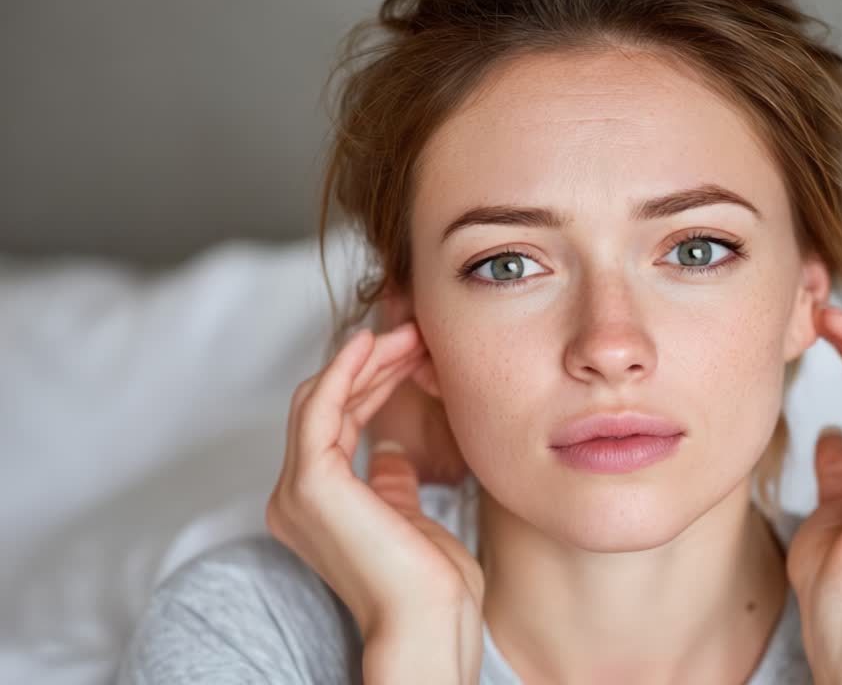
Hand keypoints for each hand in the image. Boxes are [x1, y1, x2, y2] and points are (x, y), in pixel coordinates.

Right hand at [265, 323, 483, 641]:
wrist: (430, 624)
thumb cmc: (432, 587)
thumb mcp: (411, 520)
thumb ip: (392, 486)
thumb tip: (390, 454)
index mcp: (316, 506)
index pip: (336, 423)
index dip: (373, 383)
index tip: (414, 354)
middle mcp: (295, 496)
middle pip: (326, 405)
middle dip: (372, 364)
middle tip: (415, 332)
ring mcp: (298, 489)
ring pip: (323, 399)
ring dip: (366, 360)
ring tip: (409, 332)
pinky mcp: (312, 482)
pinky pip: (321, 407)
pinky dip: (344, 370)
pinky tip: (373, 343)